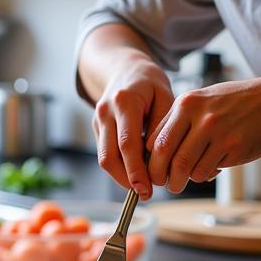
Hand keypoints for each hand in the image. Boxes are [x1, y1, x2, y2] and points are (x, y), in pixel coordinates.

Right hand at [92, 57, 173, 198]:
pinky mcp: (96, 128)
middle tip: (145, 193)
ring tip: (142, 185)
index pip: (127, 144)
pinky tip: (135, 172)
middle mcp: (106, 111)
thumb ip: (163, 125)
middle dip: (126, 180)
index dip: (136, 170)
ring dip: (121, 177)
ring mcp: (97, 120)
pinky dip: (119, 166)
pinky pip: (105, 153)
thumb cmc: (148, 81)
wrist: (123, 67)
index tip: (148, 188)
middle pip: (109, 156)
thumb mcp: (165, 95)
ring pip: (103, 158)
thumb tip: (160, 158)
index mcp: (124, 101)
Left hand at [147, 76, 260, 192]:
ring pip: (187, 168)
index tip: (154, 171)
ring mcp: (217, 132)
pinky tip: (212, 168)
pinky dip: (204, 176)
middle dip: (162, 177)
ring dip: (183, 180)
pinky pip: (208, 171)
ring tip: (185, 181)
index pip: (156, 140)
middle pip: (167, 156)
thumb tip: (150, 152)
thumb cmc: (234, 105)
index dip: (151, 161)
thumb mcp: (202, 101)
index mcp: (186, 103)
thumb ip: (177, 121)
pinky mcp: (234, 147)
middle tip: (166, 185)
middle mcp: (199, 116)